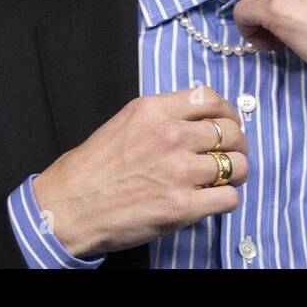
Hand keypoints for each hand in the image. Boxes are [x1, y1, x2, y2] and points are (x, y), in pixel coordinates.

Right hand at [29, 86, 248, 258]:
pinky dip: (226, 199)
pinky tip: (213, 200)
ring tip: (226, 179)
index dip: (227, 112)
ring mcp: (178, 171)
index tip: (228, 122)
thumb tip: (197, 120)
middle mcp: (170, 136)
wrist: (68, 207)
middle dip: (238, 144)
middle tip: (233, 154)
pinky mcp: (182, 206)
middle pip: (230, 131)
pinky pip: (229, 198)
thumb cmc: (92, 169)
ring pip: (237, 165)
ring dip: (237, 173)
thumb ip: (162, 117)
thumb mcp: (125, 122)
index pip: (211, 99)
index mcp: (154, 111)